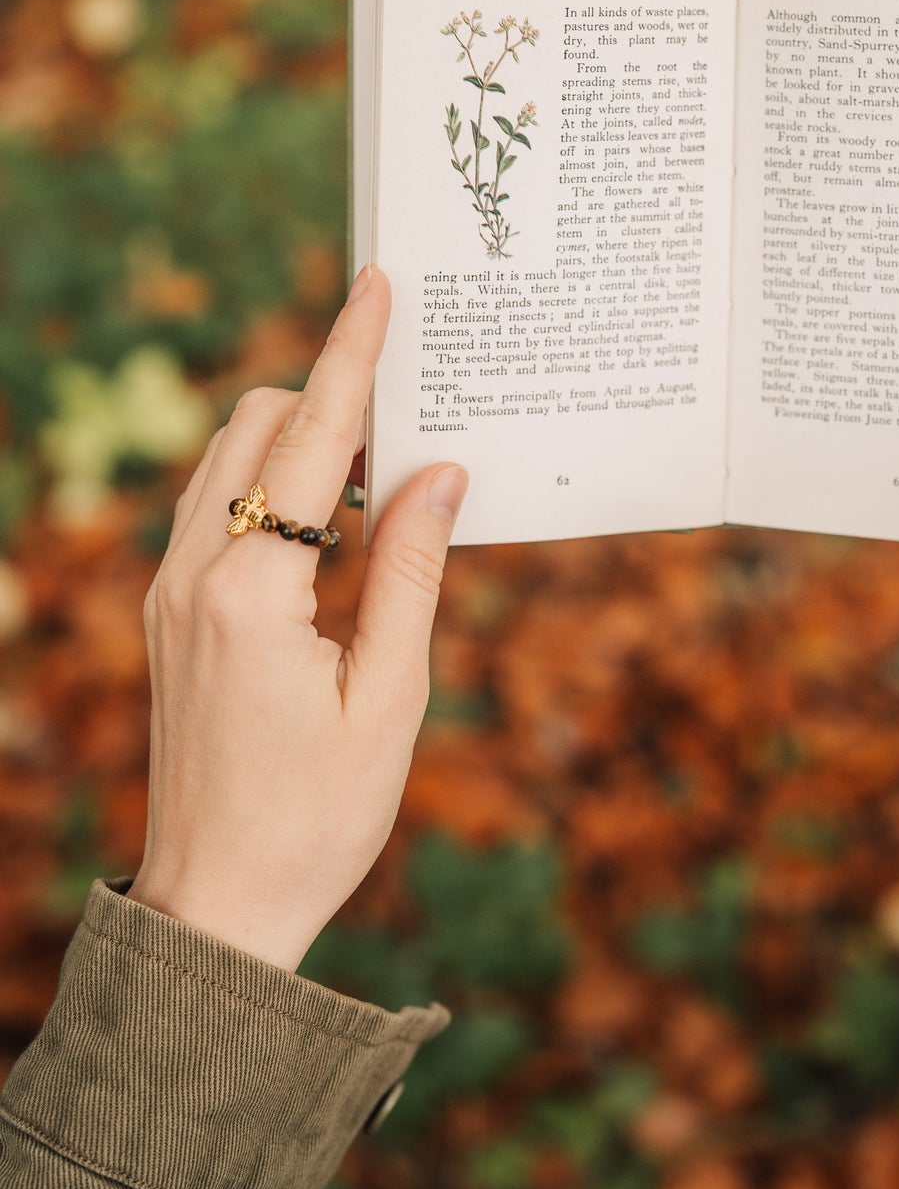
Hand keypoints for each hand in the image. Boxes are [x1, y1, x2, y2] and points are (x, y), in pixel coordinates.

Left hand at [128, 267, 467, 970]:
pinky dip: (276, 488)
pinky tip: (334, 534)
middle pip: (254, 426)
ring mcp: (168, 592)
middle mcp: (191, 575)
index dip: (352, 357)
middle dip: (329, 397)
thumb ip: (413, 569)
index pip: (310, 442)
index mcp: (250, 594)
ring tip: (381, 485)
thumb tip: (440, 470)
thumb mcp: (393, 696)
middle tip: (411, 425)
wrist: (219, 903)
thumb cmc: (317, 814)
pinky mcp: (170, 612)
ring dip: (303, 444)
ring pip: (229, 460)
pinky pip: (219, 508)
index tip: (376, 285)